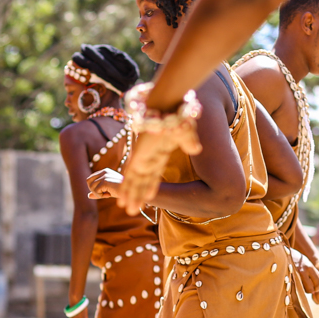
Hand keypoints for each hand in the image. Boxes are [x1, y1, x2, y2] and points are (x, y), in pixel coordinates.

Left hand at [87, 168, 124, 199]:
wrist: (131, 191)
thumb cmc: (122, 191)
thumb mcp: (108, 191)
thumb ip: (98, 193)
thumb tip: (88, 196)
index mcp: (105, 171)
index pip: (90, 179)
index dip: (94, 187)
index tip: (104, 191)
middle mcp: (104, 171)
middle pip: (88, 181)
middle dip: (93, 190)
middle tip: (104, 193)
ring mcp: (104, 176)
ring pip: (91, 187)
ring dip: (98, 194)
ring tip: (108, 194)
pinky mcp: (105, 181)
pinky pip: (96, 191)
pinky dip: (101, 196)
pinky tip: (109, 195)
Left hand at [113, 83, 202, 215]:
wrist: (167, 107)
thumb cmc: (178, 117)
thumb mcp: (186, 133)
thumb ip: (188, 142)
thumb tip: (195, 150)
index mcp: (159, 153)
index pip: (153, 174)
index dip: (150, 186)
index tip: (148, 197)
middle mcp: (149, 157)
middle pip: (141, 181)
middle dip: (137, 195)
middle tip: (130, 209)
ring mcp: (143, 157)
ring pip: (135, 182)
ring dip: (131, 196)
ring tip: (126, 209)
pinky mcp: (138, 156)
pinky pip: (132, 177)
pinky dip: (128, 188)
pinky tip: (123, 199)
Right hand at [290, 249, 318, 295]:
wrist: (284, 252)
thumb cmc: (297, 258)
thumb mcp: (307, 262)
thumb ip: (314, 272)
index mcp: (310, 267)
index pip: (318, 283)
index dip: (317, 287)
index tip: (315, 287)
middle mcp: (304, 271)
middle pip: (311, 288)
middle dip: (311, 290)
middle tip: (309, 288)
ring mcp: (295, 274)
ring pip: (303, 289)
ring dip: (304, 289)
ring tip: (302, 285)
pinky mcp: (288, 276)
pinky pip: (296, 287)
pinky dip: (297, 288)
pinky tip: (296, 284)